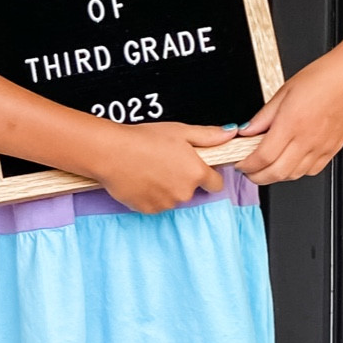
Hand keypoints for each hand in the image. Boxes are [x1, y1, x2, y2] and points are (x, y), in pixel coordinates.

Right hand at [92, 120, 229, 213]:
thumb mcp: (180, 131)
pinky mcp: (149, 210)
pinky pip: (156, 204)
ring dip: (166, 188)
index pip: (216, 184)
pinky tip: (140, 180)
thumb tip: (231, 134)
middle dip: (182, 179)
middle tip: (164, 162)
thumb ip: (209, 136)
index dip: (207, 175)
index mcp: (196, 173)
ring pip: (173, 198)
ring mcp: (167, 204)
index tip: (195, 167)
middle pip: (191, 190)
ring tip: (149, 169)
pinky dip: (151, 195)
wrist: (112, 153)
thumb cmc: (144, 139)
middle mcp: (185, 192)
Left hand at [239, 53, 342, 183]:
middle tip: (249, 169)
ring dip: (276, 175)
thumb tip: (247, 131)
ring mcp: (322, 147)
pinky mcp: (333, 149)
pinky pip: (312, 170)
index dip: (247, 165)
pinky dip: (297, 172)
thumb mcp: (283, 92)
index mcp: (291, 124)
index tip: (240, 163)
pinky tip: (290, 161)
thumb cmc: (323, 77)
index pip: (262, 157)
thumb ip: (263, 116)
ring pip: (294, 175)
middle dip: (257, 176)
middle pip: (276, 173)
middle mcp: (307, 139)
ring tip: (267, 166)